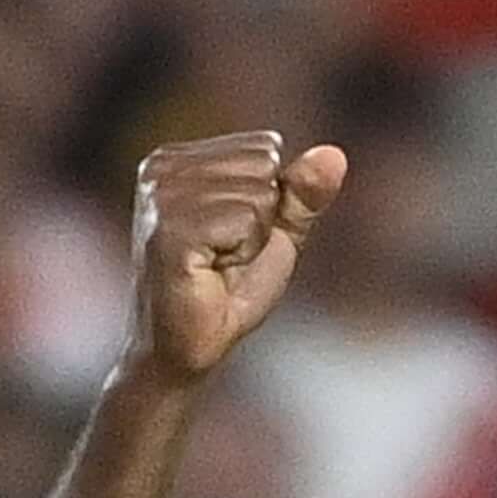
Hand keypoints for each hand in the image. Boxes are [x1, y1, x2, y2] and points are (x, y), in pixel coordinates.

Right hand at [126, 130, 343, 381]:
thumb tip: (336, 154)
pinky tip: (211, 272)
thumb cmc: (227, 291)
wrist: (187, 349)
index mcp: (178, 158)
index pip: (265, 148)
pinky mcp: (169, 228)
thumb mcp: (275, 233)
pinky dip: (242, 254)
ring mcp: (161, 196)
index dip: (267, 203)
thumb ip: (302, 192)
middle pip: (263, 165)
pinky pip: (244, 221)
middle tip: (224, 257)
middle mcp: (162, 167)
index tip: (231, 238)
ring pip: (257, 195)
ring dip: (250, 241)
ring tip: (216, 265)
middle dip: (260, 220)